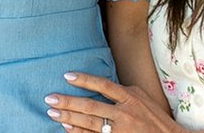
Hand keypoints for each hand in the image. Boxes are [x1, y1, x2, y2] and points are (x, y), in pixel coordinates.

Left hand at [45, 71, 180, 132]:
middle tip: (50, 98)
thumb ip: (122, 90)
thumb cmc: (154, 117)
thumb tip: (100, 84)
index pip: (103, 85)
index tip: (67, 76)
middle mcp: (124, 113)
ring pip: (90, 123)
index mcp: (130, 98)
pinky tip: (67, 128)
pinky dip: (79, 132)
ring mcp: (120, 130)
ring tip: (53, 113)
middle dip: (68, 102)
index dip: (84, 80)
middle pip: (91, 106)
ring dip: (69, 118)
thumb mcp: (141, 97)